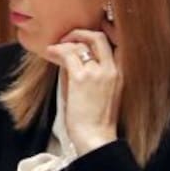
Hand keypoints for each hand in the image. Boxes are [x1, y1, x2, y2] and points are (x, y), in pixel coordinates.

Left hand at [44, 29, 121, 154]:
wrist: (95, 137)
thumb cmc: (95, 119)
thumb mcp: (98, 92)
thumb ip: (89, 73)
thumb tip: (71, 58)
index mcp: (120, 74)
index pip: (115, 43)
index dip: (100, 33)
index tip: (84, 34)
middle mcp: (112, 70)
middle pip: (99, 37)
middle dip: (80, 33)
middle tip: (67, 38)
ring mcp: (98, 73)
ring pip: (81, 44)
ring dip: (64, 43)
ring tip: (54, 49)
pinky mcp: (81, 78)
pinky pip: (68, 54)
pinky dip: (56, 50)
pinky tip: (49, 53)